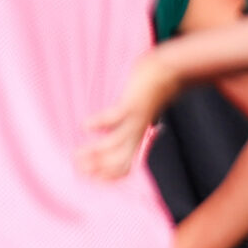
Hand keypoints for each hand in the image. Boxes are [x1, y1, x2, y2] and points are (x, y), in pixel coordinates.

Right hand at [76, 49, 179, 180]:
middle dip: (96, 170)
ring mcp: (135, 120)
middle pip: (117, 163)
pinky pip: (112, 119)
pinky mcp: (132, 105)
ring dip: (92, 153)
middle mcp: (137, 133)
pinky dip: (97, 124)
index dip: (106, 176)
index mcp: (138, 136)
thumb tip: (107, 126)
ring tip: (76, 154)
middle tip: (77, 170)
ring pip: (113, 146)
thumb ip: (126, 120)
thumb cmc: (153, 86)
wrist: (172, 70)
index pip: (124, 166)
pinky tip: (85, 125)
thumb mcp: (139, 109)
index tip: (88, 177)